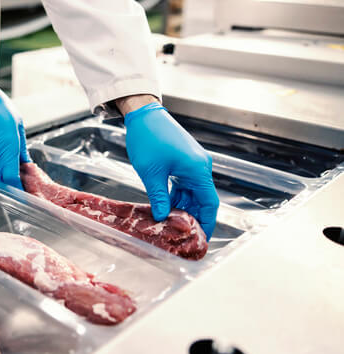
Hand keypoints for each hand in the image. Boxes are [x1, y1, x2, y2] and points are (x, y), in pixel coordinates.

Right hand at [0, 80, 29, 188]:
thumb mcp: (18, 125)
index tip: (25, 196)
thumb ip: (21, 148)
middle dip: (9, 191)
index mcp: (7, 152)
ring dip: (0, 182)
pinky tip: (0, 168)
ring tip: (11, 182)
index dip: (18, 192)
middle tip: (19, 192)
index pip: (12, 181)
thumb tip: (26, 162)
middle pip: (0, 184)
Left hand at [123, 101, 218, 239]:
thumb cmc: (148, 138)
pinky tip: (166, 207)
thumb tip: (162, 217)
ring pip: (193, 193)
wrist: (144, 114)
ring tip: (171, 224)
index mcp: (198, 170)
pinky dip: (178, 197)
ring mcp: (194, 163)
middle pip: (202, 200)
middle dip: (193, 218)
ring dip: (183, 208)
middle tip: (182, 236)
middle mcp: (201, 167)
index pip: (209, 203)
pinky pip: (185, 184)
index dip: (207, 223)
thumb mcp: (151, 173)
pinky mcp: (185, 161)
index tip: (201, 238)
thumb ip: (159, 197)